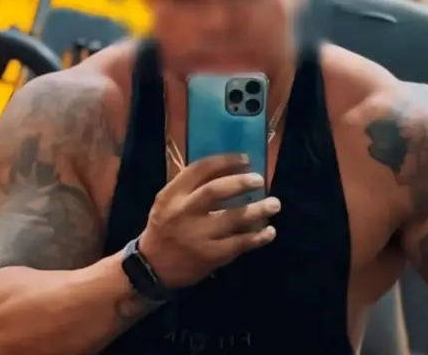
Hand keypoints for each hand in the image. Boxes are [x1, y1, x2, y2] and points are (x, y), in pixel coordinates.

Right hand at [138, 154, 279, 288]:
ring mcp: (197, 236)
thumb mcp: (168, 203)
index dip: (225, 161)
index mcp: (172, 195)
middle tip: (259, 179)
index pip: (199, 169)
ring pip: (232, 218)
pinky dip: (257, 237)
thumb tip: (229, 169)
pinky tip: (270, 232)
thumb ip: (191, 187)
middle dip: (240, 183)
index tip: (245, 160)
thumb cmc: (165, 228)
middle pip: (215, 191)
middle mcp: (183, 212)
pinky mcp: (210, 256)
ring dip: (257, 210)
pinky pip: (239, 243)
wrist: (152, 267)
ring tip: (274, 204)